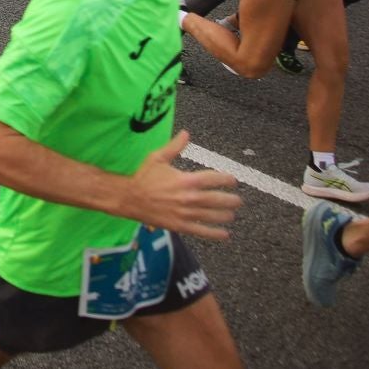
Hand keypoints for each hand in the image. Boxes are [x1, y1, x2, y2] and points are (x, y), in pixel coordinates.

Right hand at [117, 131, 242, 239]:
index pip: (212, 179)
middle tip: (238, 201)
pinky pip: (200, 231)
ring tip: (232, 215)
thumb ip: (174, 146)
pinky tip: (225, 235)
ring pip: (211, 216)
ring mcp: (184, 213)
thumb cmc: (144, 177)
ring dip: (225, 216)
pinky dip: (214, 234)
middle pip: (216, 199)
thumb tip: (186, 133)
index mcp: (185, 180)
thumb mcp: (158, 158)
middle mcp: (187, 197)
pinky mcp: (179, 225)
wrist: (130, 198)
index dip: (226, 179)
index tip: (233, 181)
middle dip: (230, 200)